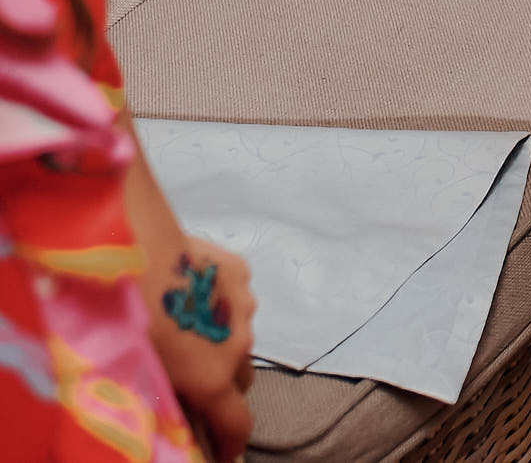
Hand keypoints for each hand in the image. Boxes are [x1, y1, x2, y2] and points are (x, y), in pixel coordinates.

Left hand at [149, 239, 256, 462]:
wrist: (136, 249)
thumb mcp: (135, 371)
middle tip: (193, 377)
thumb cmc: (125, 317)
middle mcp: (237, 344)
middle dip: (224, 382)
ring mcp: (243, 305)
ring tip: (183, 323)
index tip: (228, 452)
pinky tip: (189, 288)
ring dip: (218, 337)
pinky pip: (233, 295)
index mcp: (213, 377)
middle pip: (242, 376)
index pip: (239, 422)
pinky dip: (217, 300)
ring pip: (236, 331)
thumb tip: (166, 409)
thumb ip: (160, 395)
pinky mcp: (238, 270)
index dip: (234, 443)